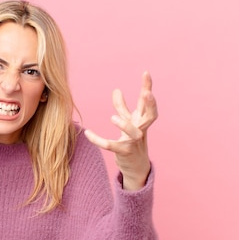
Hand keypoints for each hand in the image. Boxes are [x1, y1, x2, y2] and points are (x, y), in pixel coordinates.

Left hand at [84, 71, 157, 190]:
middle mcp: (141, 129)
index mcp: (142, 120)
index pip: (147, 102)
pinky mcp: (124, 152)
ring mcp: (134, 142)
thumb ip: (122, 107)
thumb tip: (116, 90)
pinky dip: (98, 140)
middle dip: (150, 105)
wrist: (135, 166)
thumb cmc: (132, 140)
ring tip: (113, 118)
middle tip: (147, 93)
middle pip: (150, 116)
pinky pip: (111, 146)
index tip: (145, 73)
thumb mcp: (128, 122)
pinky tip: (88, 133)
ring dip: (125, 125)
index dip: (147, 87)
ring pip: (133, 133)